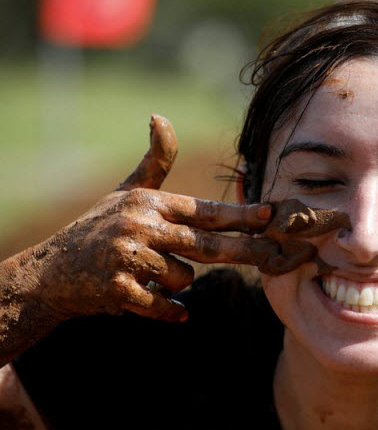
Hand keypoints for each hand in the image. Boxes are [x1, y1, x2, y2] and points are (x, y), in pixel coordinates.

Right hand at [27, 115, 345, 323]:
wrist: (53, 271)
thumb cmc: (100, 227)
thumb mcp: (126, 192)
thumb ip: (155, 161)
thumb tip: (161, 117)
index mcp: (149, 203)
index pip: (204, 210)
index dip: (240, 214)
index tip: (269, 215)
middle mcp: (141, 226)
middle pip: (206, 244)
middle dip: (244, 250)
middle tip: (272, 254)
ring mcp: (130, 258)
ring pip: (185, 277)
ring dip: (177, 282)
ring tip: (151, 273)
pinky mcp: (121, 289)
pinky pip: (166, 305)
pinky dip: (173, 311)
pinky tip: (175, 311)